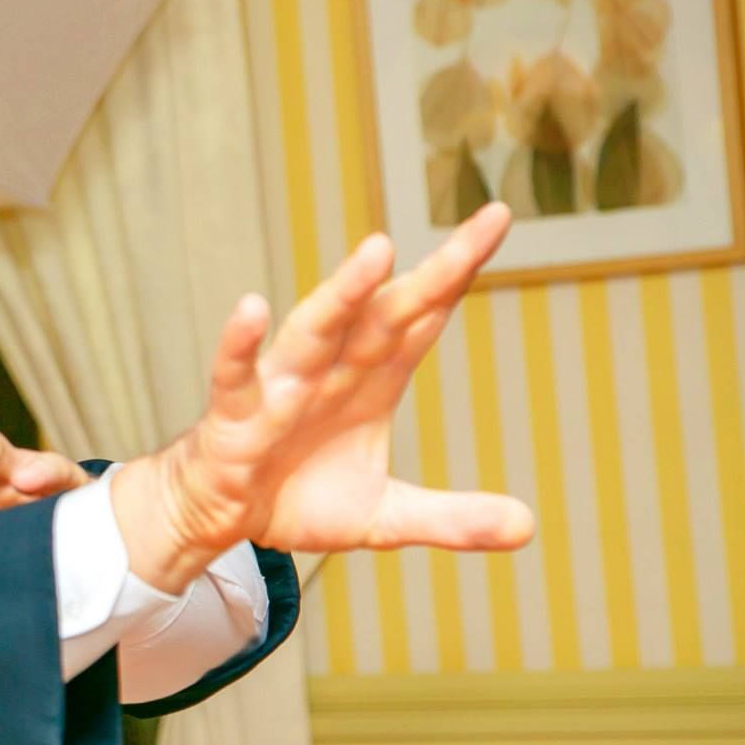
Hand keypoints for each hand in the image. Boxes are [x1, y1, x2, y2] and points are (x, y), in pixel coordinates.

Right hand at [112, 202, 535, 592]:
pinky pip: (236, 377)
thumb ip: (451, 518)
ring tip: (379, 251)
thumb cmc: (296, 495)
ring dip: (345, 293)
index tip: (496, 218)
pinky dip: (240, 345)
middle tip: (486, 224)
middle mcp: (332, 372)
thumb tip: (528, 527)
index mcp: (372, 382)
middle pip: (387, 315)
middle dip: (434, 273)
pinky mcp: (235, 418)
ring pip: (316, 331)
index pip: (422, 317)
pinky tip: (251, 309)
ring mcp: (282, 390)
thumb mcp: (382, 516)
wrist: (216, 516)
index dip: (458, 273)